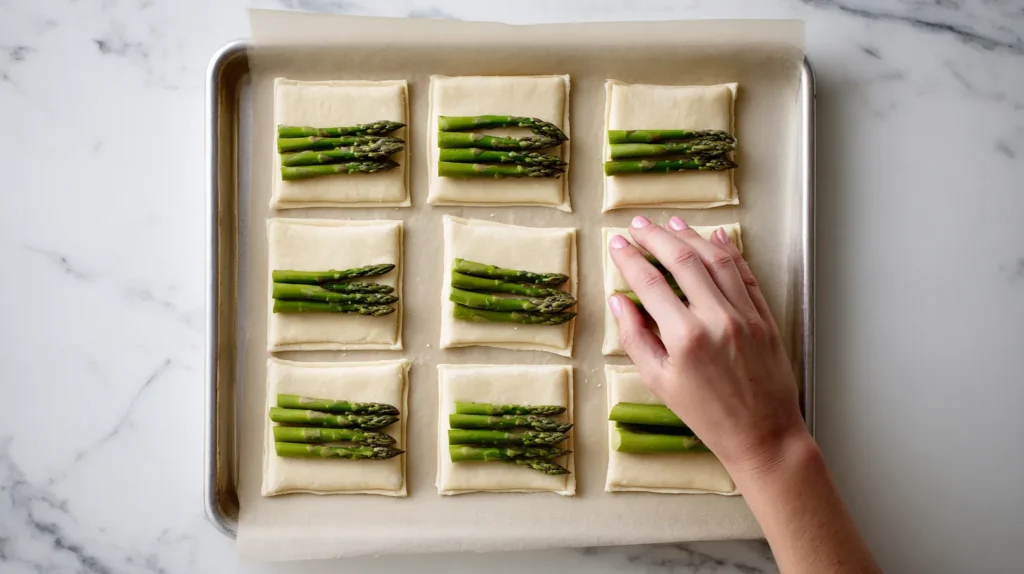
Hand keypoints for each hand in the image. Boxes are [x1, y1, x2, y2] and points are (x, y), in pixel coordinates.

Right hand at [607, 215, 807, 475]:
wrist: (762, 435)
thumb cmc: (707, 416)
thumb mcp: (659, 383)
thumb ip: (635, 338)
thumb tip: (619, 302)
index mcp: (684, 337)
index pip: (650, 282)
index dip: (630, 258)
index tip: (618, 244)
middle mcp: (716, 318)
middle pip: (682, 260)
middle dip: (656, 237)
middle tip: (639, 225)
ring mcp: (745, 314)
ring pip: (715, 259)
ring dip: (691, 236)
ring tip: (671, 223)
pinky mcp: (764, 316)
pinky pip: (745, 274)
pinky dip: (730, 252)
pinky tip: (716, 238)